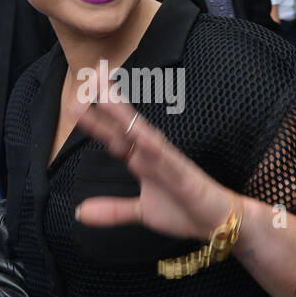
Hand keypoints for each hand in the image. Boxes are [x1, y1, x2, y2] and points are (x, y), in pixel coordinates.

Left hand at [75, 96, 234, 242]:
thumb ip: (112, 210)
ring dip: (124, 114)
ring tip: (106, 94)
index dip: (94, 118)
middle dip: (109, 99)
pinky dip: (152, 144)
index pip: (113, 134)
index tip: (77, 98)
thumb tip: (80, 212)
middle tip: (94, 72)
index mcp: (141, 160)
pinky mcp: (183, 173)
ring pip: (142, 132)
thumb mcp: (140, 213)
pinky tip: (139, 132)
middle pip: (125, 123)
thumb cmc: (184, 211)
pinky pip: (166, 157)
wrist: (218, 225)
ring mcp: (167, 160)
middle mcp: (151, 154)